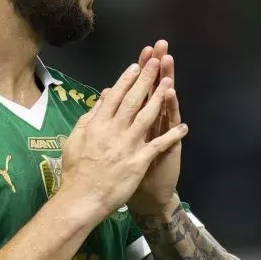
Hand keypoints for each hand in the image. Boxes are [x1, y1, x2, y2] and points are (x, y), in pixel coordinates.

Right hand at [59, 58, 187, 218]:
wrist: (82, 198)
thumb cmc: (76, 170)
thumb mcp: (76, 139)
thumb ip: (89, 118)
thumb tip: (101, 99)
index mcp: (97, 124)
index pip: (115, 96)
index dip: (128, 79)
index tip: (137, 64)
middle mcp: (113, 130)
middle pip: (133, 100)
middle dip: (146, 79)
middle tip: (157, 61)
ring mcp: (127, 145)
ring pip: (147, 117)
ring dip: (160, 99)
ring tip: (170, 82)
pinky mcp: (138, 161)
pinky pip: (158, 146)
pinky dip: (172, 136)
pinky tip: (184, 128)